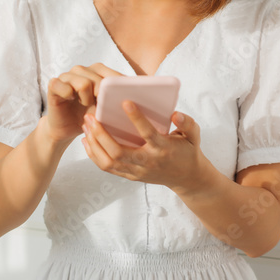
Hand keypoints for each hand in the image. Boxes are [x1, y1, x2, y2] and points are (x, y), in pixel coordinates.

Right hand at [46, 63, 124, 145]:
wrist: (66, 129)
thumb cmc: (88, 116)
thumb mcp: (105, 108)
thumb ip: (116, 100)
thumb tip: (132, 99)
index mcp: (97, 71)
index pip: (112, 75)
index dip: (117, 90)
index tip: (121, 103)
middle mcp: (82, 70)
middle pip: (99, 80)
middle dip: (101, 98)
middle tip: (98, 109)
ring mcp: (67, 75)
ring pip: (84, 83)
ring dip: (87, 100)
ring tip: (84, 105)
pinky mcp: (54, 83)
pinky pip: (65, 88)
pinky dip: (69, 97)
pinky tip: (70, 101)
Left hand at [80, 100, 208, 190]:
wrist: (187, 178)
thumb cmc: (188, 151)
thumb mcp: (193, 136)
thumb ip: (187, 123)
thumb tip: (175, 114)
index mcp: (163, 149)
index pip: (148, 133)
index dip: (137, 118)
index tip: (125, 101)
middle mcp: (148, 162)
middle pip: (119, 151)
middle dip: (101, 134)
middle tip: (91, 116)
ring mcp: (138, 172)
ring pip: (109, 162)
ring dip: (94, 143)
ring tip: (86, 125)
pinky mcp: (131, 176)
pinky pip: (107, 168)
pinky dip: (94, 155)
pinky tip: (87, 140)